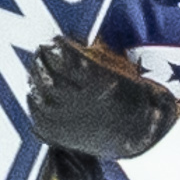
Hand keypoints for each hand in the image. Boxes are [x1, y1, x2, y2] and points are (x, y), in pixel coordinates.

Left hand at [20, 33, 177, 160]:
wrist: (145, 134)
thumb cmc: (137, 98)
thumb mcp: (121, 70)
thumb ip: (95, 55)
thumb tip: (74, 41)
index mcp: (100, 85)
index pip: (65, 60)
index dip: (56, 47)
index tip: (54, 40)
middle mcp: (83, 105)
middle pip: (48, 79)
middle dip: (41, 62)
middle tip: (40, 51)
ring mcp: (71, 124)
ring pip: (40, 100)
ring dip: (34, 82)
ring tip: (35, 72)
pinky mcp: (64, 139)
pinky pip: (39, 121)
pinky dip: (33, 107)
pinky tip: (33, 96)